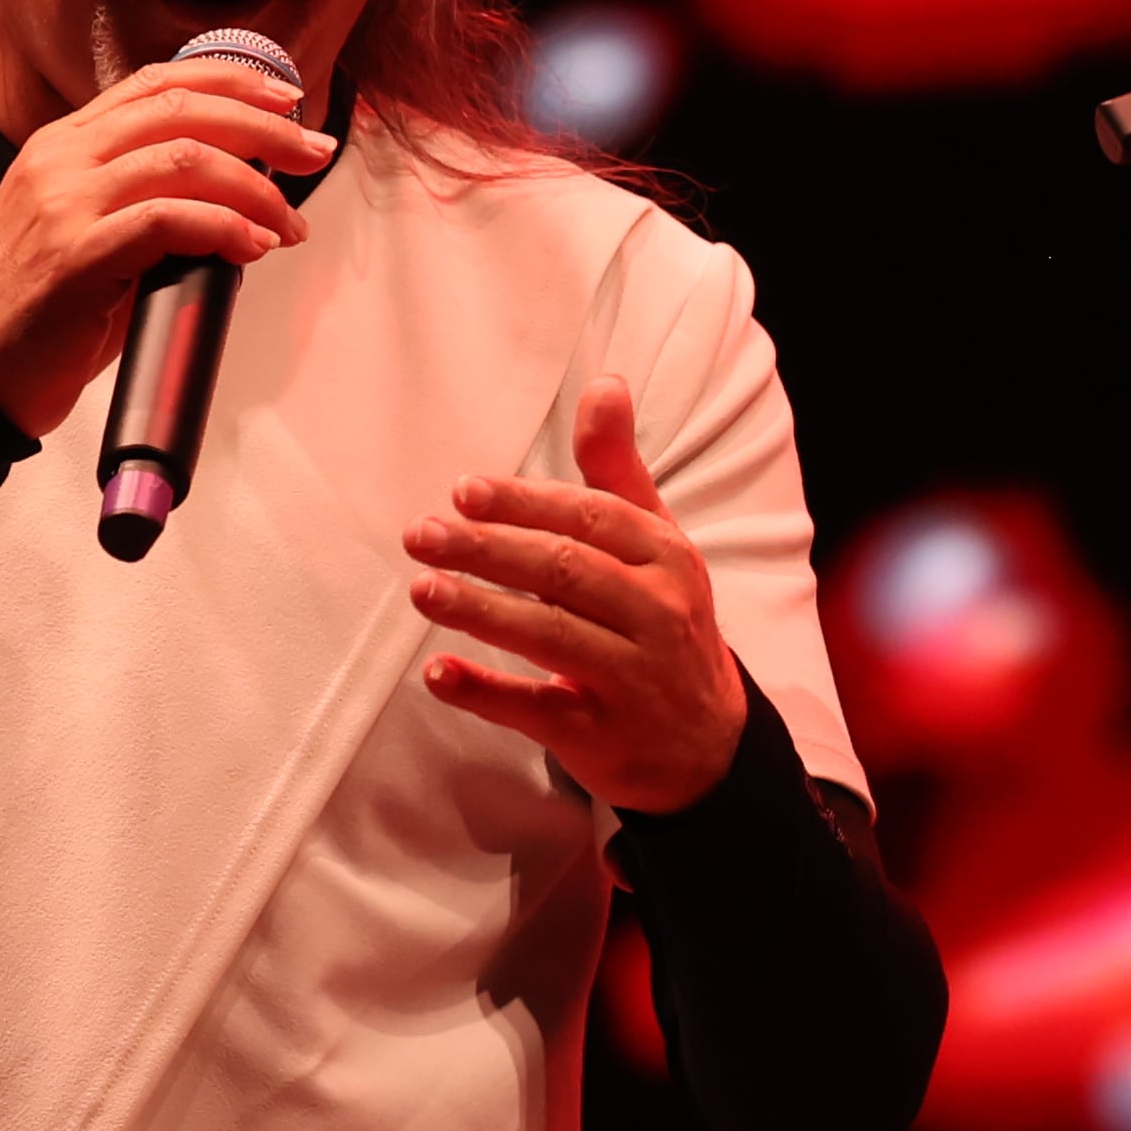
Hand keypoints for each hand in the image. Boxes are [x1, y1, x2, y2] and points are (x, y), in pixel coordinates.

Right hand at [0, 54, 335, 436]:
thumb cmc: (44, 314)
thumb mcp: (92, 233)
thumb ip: (150, 202)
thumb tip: (243, 203)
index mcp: (64, 144)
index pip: (158, 83)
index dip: (232, 82)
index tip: (287, 101)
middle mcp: (61, 159)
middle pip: (182, 110)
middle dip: (264, 128)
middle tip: (315, 152)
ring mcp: (64, 203)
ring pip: (184, 159)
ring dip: (256, 189)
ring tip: (289, 224)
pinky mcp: (75, 255)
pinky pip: (168, 220)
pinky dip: (224, 228)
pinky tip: (253, 246)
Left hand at [406, 379, 749, 813]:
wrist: (709, 745)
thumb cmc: (665, 625)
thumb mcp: (657, 545)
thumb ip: (618, 471)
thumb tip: (604, 386)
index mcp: (667, 558)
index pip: (591, 519)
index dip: (525, 503)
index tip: (464, 491)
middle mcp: (657, 614)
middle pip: (565, 571)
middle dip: (488, 549)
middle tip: (422, 534)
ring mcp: (632, 678)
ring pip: (550, 636)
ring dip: (481, 611)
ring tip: (422, 590)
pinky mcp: (602, 735)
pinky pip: (536, 710)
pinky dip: (485, 692)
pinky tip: (438, 674)